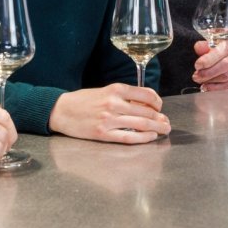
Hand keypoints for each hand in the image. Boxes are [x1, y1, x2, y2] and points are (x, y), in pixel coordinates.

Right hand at [48, 83, 169, 143]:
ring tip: (164, 130)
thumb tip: (145, 105)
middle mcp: (113, 103)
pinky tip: (150, 137)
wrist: (61, 110)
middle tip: (166, 122)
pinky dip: (143, 137)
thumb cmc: (82, 101)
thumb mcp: (103, 91)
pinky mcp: (103, 134)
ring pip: (140, 124)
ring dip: (156, 128)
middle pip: (145, 111)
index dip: (157, 102)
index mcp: (115, 89)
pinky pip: (129, 137)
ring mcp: (108, 120)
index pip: (145, 94)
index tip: (159, 107)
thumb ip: (123, 96)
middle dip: (160, 118)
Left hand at [192, 36, 227, 90]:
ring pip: (227, 77)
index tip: (197, 65)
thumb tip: (198, 48)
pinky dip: (218, 88)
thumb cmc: (220, 41)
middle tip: (196, 76)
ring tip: (200, 80)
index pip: (221, 52)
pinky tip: (208, 87)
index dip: (208, 60)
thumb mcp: (211, 38)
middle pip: (225, 66)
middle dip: (208, 73)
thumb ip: (204, 44)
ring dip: (212, 81)